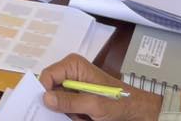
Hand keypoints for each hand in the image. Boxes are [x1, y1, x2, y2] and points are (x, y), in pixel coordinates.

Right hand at [39, 54, 160, 119]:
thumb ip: (70, 101)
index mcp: (73, 65)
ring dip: (67, 112)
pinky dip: (72, 115)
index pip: (47, 75)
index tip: (48, 108)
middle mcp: (70, 72)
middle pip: (50, 89)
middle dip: (59, 105)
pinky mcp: (76, 96)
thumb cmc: (119, 102)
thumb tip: (46, 98)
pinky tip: (84, 117)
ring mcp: (73, 85)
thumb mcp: (94, 104)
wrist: (135, 111)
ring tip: (83, 116)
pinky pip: (65, 107)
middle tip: (73, 114)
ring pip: (57, 101)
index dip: (45, 91)